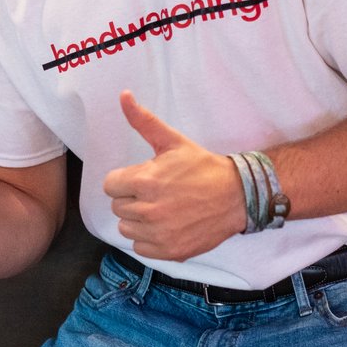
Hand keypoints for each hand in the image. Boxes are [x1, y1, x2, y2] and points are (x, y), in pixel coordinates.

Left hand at [101, 91, 244, 261]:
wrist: (236, 196)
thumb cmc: (202, 167)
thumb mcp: (172, 141)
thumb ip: (143, 121)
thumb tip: (124, 95)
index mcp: (144, 181)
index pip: (110, 186)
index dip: (124, 181)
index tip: (141, 179)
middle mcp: (148, 210)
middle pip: (117, 207)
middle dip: (131, 198)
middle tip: (154, 193)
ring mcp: (159, 233)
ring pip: (126, 229)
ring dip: (137, 220)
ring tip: (159, 209)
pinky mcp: (170, 251)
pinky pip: (141, 248)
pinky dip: (149, 240)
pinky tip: (165, 226)